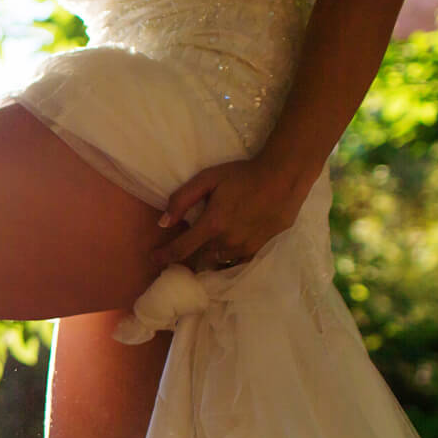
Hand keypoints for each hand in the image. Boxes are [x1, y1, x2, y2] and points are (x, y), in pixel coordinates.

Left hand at [153, 152, 313, 271]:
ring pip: (219, 260)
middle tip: (182, 251)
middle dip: (189, 256)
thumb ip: (182, 200)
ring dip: (209, 257)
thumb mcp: (207, 179)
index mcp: (212, 225)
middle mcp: (227, 242)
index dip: (164, 256)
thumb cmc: (243, 175)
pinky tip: (226, 252)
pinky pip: (238, 261)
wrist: (284, 177)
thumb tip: (163, 222)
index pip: (181, 249)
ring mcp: (246, 248)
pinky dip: (228, 259)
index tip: (154, 259)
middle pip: (200, 257)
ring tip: (204, 250)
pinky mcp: (261, 249)